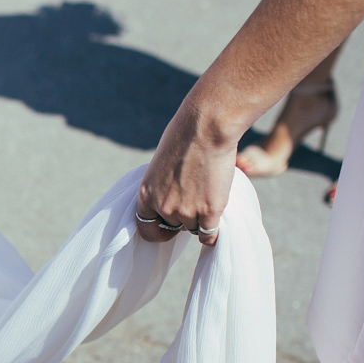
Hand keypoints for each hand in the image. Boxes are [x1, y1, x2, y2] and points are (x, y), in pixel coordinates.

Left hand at [136, 100, 238, 246]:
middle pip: (173, 226)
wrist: (206, 127)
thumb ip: (162, 186)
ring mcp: (187, 211)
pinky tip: (217, 225)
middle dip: (182, 219)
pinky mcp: (209, 210)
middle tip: (194, 201)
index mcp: (146, 194)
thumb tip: (172, 197)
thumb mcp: (160, 164)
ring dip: (200, 219)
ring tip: (208, 196)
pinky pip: (209, 235)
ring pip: (193, 228)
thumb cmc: (184, 137)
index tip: (167, 227)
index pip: (146, 227)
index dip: (158, 228)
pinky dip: (213, 234)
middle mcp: (163, 207)